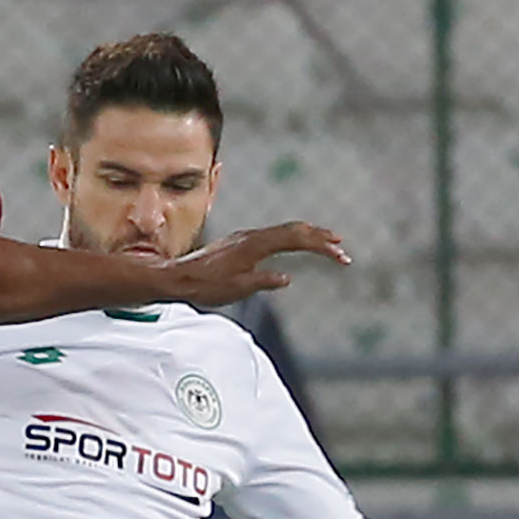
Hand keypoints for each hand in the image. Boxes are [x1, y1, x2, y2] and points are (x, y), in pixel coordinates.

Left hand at [162, 222, 348, 307]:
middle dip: (319, 237)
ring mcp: (245, 238)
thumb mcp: (237, 289)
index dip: (321, 246)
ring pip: (283, 230)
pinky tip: (295, 244)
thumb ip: (263, 282)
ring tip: (325, 242)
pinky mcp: (240, 243)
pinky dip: (290, 238)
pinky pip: (272, 235)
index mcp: (255, 245)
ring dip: (306, 235)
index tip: (340, 255)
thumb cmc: (205, 286)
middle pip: (293, 230)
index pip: (296, 239)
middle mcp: (252, 236)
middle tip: (341, 246)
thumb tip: (286, 278)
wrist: (177, 277)